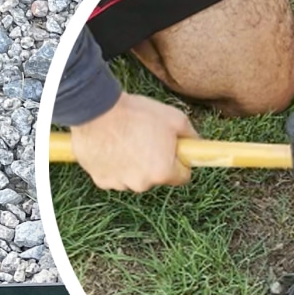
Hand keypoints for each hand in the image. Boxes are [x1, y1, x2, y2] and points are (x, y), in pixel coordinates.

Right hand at [70, 92, 198, 191]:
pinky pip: (114, 175)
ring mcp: (119, 183)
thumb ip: (191, 136)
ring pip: (134, 177)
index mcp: (162, 173)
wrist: (96, 110)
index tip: (175, 151)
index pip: (182, 176)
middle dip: (156, 162)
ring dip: (134, 164)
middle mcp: (141, 184)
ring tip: (127, 140)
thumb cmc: (137, 114)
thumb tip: (197, 144)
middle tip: (147, 139)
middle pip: (157, 176)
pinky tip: (112, 147)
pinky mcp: (100, 180)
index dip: (180, 161)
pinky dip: (115, 165)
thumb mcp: (176, 119)